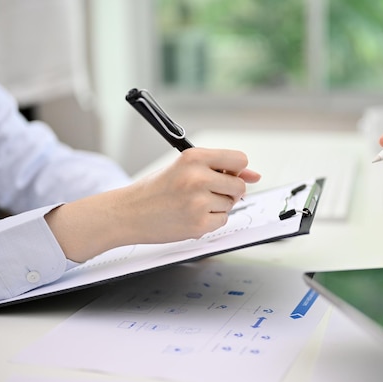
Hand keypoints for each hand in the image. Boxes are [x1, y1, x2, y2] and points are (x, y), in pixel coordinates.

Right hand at [46, 147, 260, 261]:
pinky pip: (222, 221)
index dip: (237, 169)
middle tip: (205, 193)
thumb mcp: (184, 168)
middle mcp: (198, 177)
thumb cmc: (155, 189)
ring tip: (191, 204)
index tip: (229, 175)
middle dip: (229, 191)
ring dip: (217, 206)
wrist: (127, 213)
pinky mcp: (199, 224)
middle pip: (239, 185)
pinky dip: (210, 221)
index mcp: (193, 157)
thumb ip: (220, 169)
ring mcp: (199, 202)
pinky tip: (190, 216)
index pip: (239, 159)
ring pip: (230, 205)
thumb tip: (255, 176)